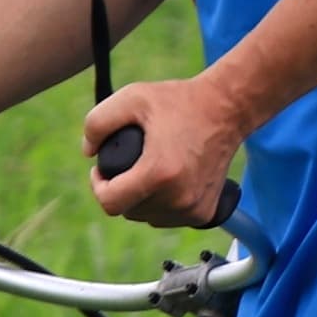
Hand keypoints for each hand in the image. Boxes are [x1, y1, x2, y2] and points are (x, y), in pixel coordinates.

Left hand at [83, 76, 241, 227]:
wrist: (228, 108)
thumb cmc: (181, 101)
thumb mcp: (133, 97)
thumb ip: (98, 122)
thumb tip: (88, 152)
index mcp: (159, 173)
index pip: (110, 203)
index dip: (98, 187)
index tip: (101, 171)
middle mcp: (178, 197)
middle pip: (128, 211)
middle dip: (120, 190)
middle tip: (128, 165)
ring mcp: (193, 208)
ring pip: (148, 217)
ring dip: (140, 200)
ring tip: (149, 170)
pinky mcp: (204, 213)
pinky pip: (169, 219)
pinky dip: (162, 204)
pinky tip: (167, 181)